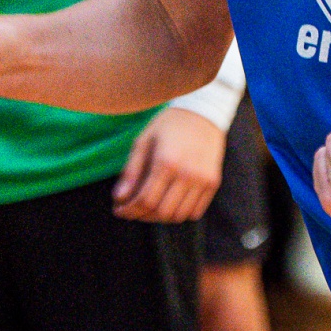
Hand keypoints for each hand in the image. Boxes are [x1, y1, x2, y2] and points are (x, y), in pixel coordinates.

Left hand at [113, 105, 225, 222]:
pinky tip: (168, 204)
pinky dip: (179, 214)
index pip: (145, 200)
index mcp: (166, 162)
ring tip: (148, 208)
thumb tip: (119, 198)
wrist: (203, 113)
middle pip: (161, 212)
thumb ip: (131, 171)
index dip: (129, 210)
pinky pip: (194, 212)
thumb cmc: (168, 125)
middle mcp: (187, 173)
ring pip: (178, 216)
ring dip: (159, 217)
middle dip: (141, 216)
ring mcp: (203, 180)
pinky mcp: (213, 183)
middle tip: (130, 210)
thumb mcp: (143, 141)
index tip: (118, 210)